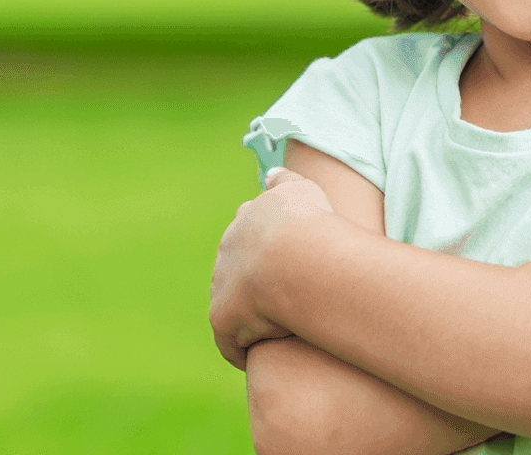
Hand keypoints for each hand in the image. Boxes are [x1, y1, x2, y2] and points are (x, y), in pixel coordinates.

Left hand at [211, 166, 340, 370]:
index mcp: (247, 221)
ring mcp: (221, 284)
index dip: (266, 253)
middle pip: (236, 272)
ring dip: (248, 320)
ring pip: (232, 306)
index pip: (249, 236)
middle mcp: (227, 250)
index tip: (284, 265)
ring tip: (273, 334)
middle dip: (252, 288)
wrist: (295, 260)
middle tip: (282, 304)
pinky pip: (231, 341)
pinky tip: (260, 359)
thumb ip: (285, 179)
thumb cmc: (309, 224)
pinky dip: (243, 350)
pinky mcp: (222, 318)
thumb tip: (270, 171)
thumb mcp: (301, 189)